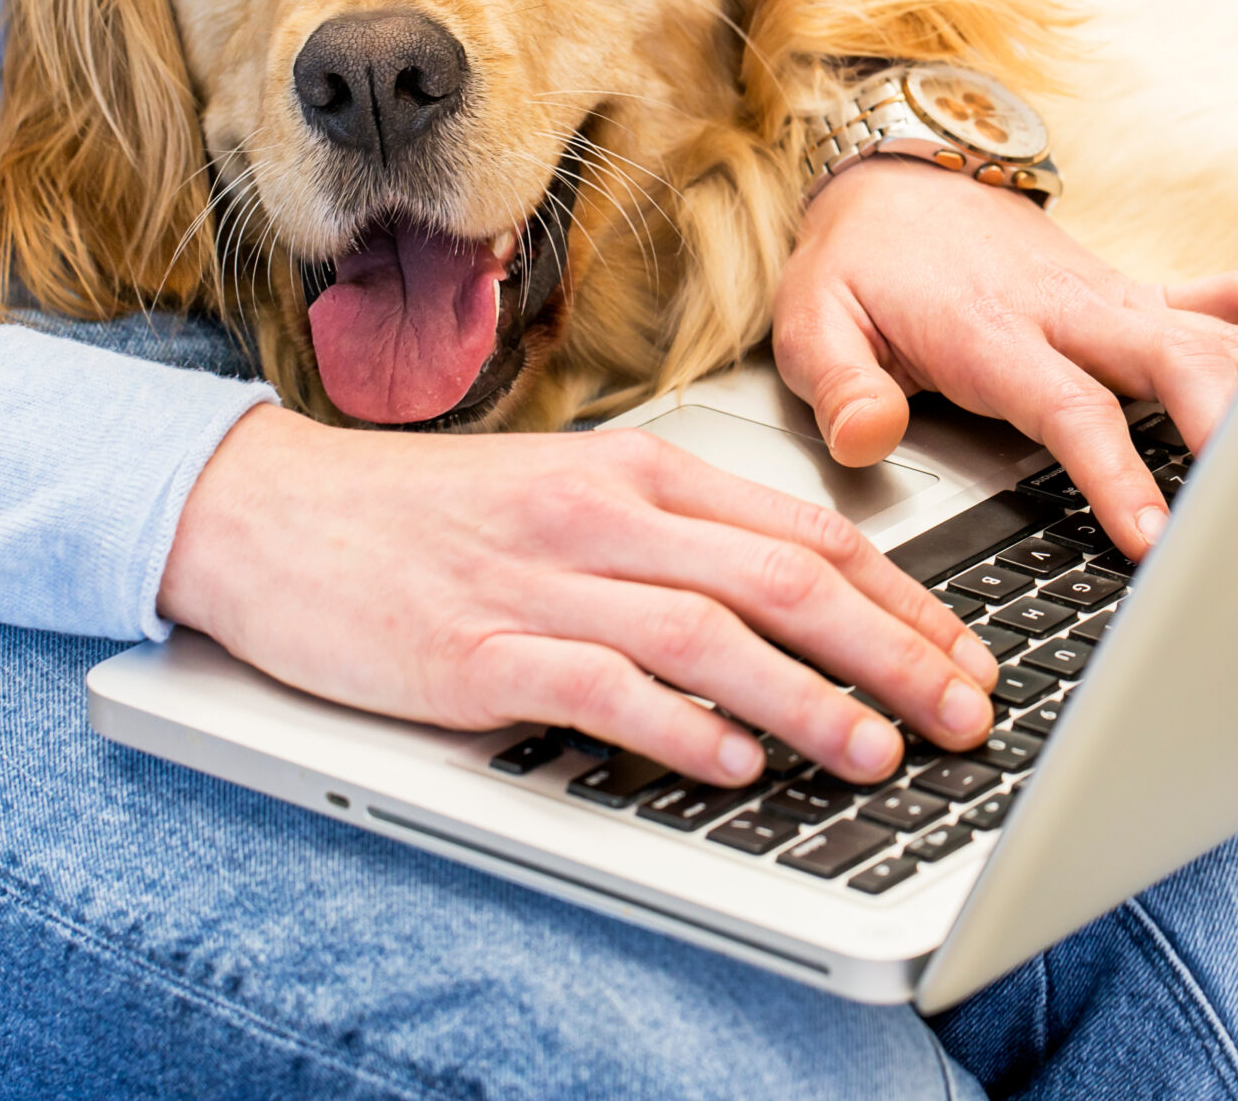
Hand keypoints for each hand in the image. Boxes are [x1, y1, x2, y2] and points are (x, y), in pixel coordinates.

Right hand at [160, 406, 998, 785]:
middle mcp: (604, 517)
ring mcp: (540, 583)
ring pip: (711, 635)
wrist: (272, 512)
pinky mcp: (475, 651)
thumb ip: (680, 542)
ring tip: (879, 751)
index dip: (903, 600)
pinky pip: (597, 689)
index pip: (807, 533)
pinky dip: (674, 728)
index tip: (966, 654)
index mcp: (639, 473)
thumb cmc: (429, 514)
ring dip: (809, 699)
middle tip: (962, 714)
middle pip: (785, 581)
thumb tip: (801, 606)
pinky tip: (730, 765)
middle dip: (894, 653)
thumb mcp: (572, 497)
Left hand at [772, 159, 1237, 557]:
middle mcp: (1069, 310)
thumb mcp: (813, 319)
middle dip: (1228, 426)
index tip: (1155, 539)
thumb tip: (866, 437)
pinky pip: (1223, 301)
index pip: (1073, 408)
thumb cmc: (862, 262)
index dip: (1119, 474)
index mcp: (994, 329)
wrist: (898, 178)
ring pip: (1214, 333)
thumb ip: (839, 383)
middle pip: (1175, 360)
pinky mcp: (1136, 296)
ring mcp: (1113, 300)